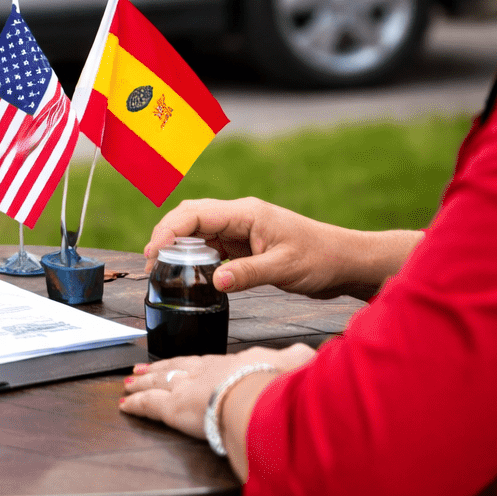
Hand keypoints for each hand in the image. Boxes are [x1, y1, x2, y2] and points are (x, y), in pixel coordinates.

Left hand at [118, 343, 315, 438]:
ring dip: (142, 382)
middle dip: (159, 368)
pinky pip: (149, 405)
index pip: (205, 362)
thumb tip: (305, 354)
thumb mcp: (297, 364)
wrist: (263, 397)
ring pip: (158, 382)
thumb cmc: (281, 384)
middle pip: (176, 368)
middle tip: (141, 369)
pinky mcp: (174, 407)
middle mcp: (206, 371)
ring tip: (129, 381)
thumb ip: (297, 359)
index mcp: (233, 363)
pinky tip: (124, 404)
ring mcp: (188, 387)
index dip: (191, 363)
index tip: (181, 363)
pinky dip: (136, 404)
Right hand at [144, 197, 397, 299]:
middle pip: (190, 217)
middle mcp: (239, 217)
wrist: (346, 261)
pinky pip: (211, 246)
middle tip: (150, 263)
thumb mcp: (284, 268)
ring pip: (198, 232)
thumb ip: (247, 274)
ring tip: (161, 269)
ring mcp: (241, 230)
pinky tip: (188, 272)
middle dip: (165, 236)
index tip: (153, 252)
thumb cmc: (322, 258)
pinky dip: (194, 257)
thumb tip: (213, 282)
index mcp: (246, 213)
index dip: (169, 230)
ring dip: (178, 247)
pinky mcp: (244, 245)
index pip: (196, 215)